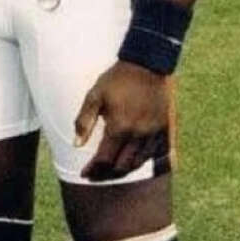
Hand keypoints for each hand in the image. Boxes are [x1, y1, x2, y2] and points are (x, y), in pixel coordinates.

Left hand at [74, 60, 169, 180]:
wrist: (146, 65)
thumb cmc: (117, 79)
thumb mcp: (95, 95)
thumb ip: (84, 121)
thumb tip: (76, 144)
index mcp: (119, 127)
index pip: (104, 159)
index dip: (93, 169)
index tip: (84, 173)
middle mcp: (138, 135)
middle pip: (121, 167)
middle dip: (106, 174)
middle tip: (95, 175)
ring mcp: (152, 134)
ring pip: (138, 163)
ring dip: (123, 170)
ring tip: (110, 170)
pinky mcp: (163, 130)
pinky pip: (153, 155)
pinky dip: (140, 161)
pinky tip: (130, 160)